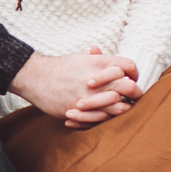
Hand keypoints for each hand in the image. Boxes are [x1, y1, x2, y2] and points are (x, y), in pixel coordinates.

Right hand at [10, 46, 142, 127]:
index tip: (132, 80)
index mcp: (99, 62)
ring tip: (121, 109)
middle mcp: (97, 78)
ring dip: (123, 109)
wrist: (36, 78)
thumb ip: (96, 57)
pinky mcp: (80, 109)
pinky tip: (106, 116)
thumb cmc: (59, 68)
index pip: (128, 66)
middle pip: (129, 87)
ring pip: (119, 107)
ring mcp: (89, 95)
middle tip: (131, 97)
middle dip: (135, 93)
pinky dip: (107, 118)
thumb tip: (102, 53)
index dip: (134, 74)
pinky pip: (102, 118)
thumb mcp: (79, 58)